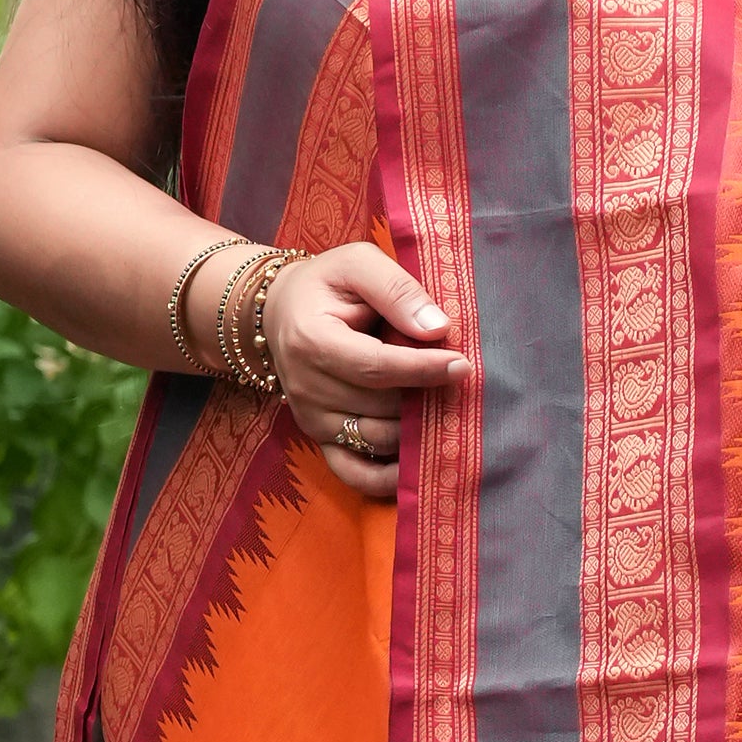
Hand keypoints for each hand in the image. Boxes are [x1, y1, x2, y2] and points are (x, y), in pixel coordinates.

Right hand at [261, 243, 462, 501]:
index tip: (462, 365)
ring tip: (445, 410)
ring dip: (415, 431)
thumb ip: (397, 290)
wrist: (279, 311)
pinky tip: (418, 463)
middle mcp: (307, 387)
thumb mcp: (358, 264)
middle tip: (458, 384)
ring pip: (377, 439)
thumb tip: (437, 328)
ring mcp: (311, 418)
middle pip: (382, 407)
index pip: (377, 367)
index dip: (423, 369)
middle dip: (425, 398)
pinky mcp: (318, 438)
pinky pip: (354, 473)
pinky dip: (387, 478)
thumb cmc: (326, 284)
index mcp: (313, 341)